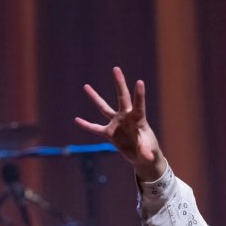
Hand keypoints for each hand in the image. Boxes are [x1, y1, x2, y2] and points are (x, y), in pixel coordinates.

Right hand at [74, 67, 164, 181]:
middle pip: (122, 97)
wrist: (142, 156)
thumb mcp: (149, 153)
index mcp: (138, 119)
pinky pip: (95, 128)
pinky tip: (77, 120)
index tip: (139, 81)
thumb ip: (147, 152)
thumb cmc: (149, 151)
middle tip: (116, 68)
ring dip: (95, 97)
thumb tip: (147, 157)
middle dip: (119, 83)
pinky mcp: (109, 133)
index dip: (139, 94)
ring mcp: (116, 123)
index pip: (138, 104)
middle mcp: (126, 117)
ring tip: (86, 86)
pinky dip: (86, 125)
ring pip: (103, 108)